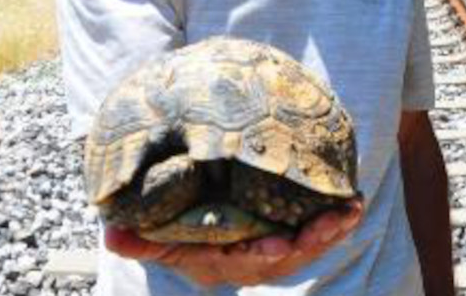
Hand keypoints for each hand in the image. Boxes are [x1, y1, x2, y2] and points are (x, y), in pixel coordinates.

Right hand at [104, 200, 363, 287]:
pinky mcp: (292, 234)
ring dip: (328, 231)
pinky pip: (316, 234)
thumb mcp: (158, 235)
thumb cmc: (177, 227)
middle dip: (307, 243)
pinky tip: (353, 204)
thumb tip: (111, 235)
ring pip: (304, 249)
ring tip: (350, 210)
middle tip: (328, 225)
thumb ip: (139, 238)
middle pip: (282, 259)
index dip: (260, 254)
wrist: (200, 223)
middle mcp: (249, 261)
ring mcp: (273, 251)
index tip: (279, 245)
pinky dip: (335, 222)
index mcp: (218, 261)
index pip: (240, 261)